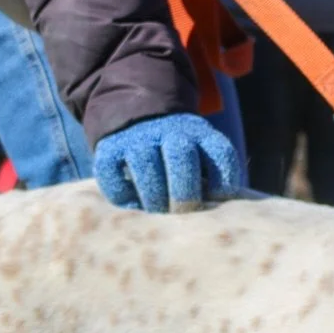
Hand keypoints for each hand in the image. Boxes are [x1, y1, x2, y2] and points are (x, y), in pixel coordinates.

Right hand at [94, 113, 240, 212]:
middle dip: (185, 193)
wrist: (137, 119)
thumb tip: (223, 213)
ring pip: (146, 165)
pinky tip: (134, 205)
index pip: (221, 153)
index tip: (219, 199)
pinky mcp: (109, 150)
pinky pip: (112, 175)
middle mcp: (171, 132)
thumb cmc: (179, 155)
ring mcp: (138, 138)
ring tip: (159, 213)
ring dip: (154, 196)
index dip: (225, 180)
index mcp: (201, 134)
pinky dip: (123, 195)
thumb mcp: (201, 155)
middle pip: (182, 158)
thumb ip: (214, 179)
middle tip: (183, 213)